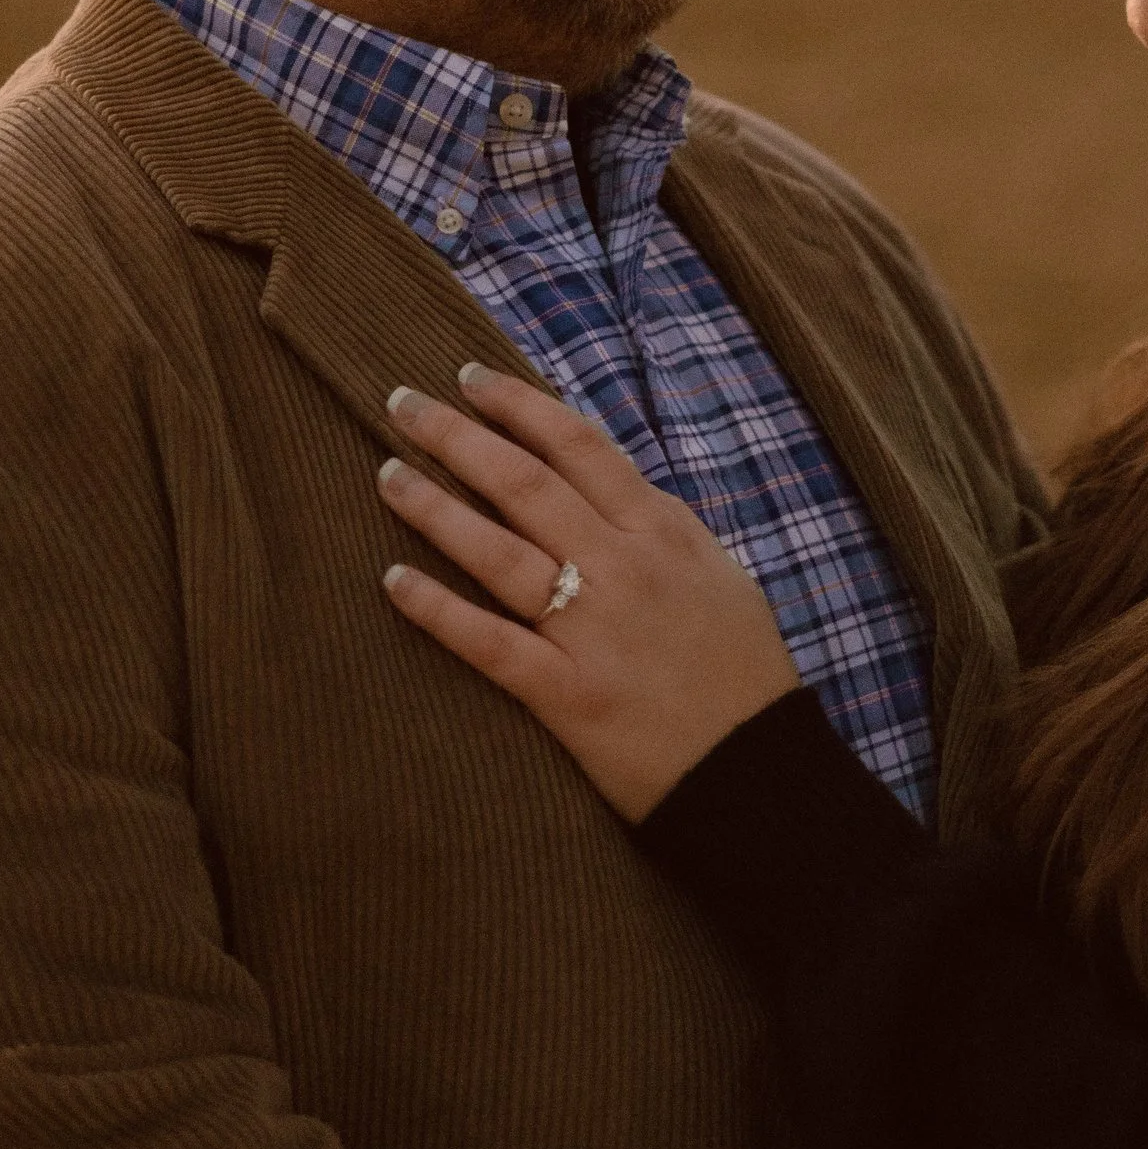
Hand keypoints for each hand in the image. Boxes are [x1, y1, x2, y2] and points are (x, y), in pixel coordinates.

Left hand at [378, 368, 802, 819]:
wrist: (761, 769)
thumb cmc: (744, 671)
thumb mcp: (720, 573)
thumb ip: (663, 527)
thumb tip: (611, 486)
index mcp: (663, 531)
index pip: (579, 446)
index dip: (518, 406)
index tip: (469, 379)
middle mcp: (623, 568)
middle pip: (524, 483)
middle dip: (457, 436)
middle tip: (401, 403)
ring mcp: (592, 630)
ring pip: (497, 551)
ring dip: (434, 507)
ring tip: (387, 473)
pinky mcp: (566, 694)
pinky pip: (489, 643)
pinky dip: (437, 610)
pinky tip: (392, 581)